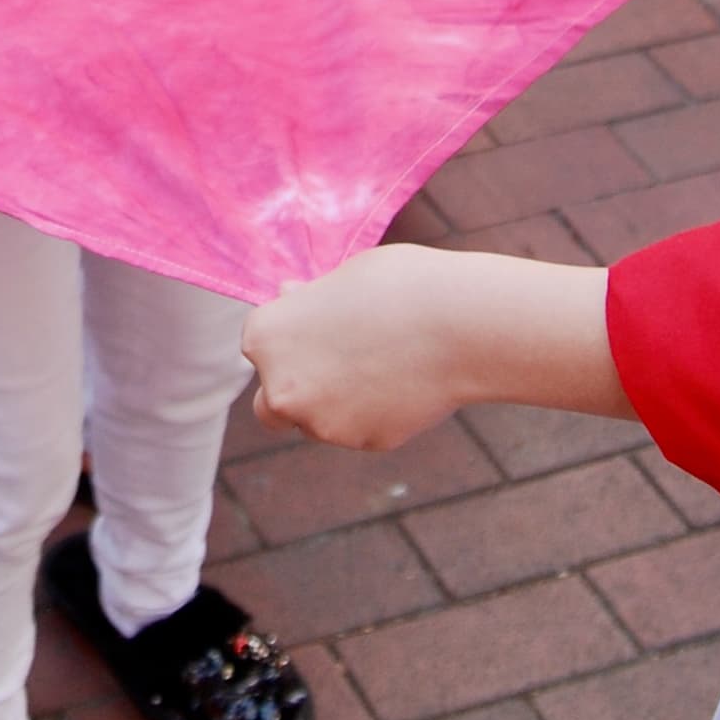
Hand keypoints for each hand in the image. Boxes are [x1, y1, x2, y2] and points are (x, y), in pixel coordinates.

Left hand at [243, 244, 483, 450]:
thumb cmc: (400, 286)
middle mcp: (281, 389)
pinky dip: (376, 414)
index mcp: (264, 339)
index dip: (291, 339)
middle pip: (272, 405)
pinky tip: (405, 382)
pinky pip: (361, 431)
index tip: (322, 329)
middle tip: (342, 363)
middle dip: (297, 391)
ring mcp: (322, 423)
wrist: (460, 324)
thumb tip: (287, 295)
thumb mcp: (342, 277)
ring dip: (338, 404)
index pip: (259, 348)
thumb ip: (308, 300)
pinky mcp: (364, 442)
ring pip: (320, 422)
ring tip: (386, 363)